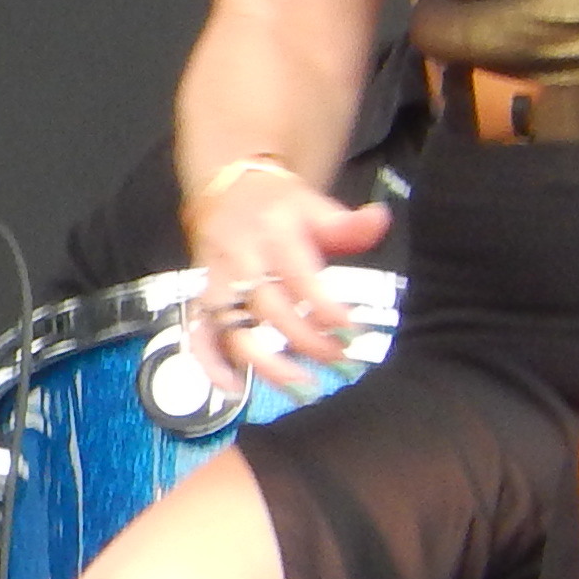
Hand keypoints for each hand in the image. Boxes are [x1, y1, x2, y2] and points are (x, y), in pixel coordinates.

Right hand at [186, 159, 393, 370]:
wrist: (224, 189)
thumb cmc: (277, 206)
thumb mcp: (314, 205)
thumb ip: (347, 223)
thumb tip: (379, 219)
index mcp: (273, 234)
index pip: (298, 275)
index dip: (324, 306)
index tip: (351, 329)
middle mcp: (240, 260)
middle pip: (268, 308)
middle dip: (305, 339)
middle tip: (339, 358)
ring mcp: (216, 283)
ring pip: (232, 329)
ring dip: (264, 362)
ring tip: (300, 386)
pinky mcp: (201, 300)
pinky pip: (199, 335)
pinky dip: (211, 364)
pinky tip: (235, 388)